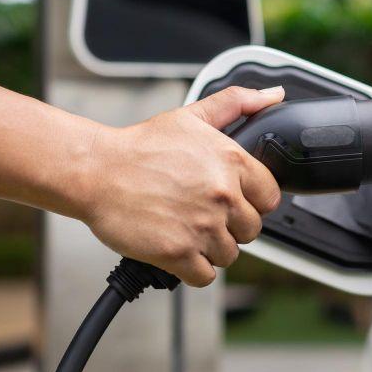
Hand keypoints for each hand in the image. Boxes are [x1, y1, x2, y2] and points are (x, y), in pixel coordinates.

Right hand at [80, 86, 284, 286]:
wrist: (97, 171)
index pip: (270, 197)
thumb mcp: (192, 116)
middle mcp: (222, 195)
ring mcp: (202, 226)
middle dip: (232, 225)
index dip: (253, 201)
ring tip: (189, 229)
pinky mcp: (179, 253)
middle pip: (252, 229)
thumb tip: (274, 96)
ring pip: (229, 254)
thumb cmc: (140, 147)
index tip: (236, 200)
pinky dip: (194, 268)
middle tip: (205, 214)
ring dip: (212, 247)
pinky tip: (180, 248)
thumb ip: (238, 103)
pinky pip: (206, 275)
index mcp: (231, 162)